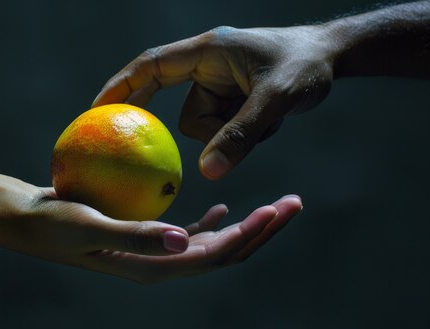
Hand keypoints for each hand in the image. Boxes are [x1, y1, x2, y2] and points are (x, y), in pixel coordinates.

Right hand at [9, 189, 302, 282]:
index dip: (248, 236)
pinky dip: (212, 222)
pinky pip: (190, 234)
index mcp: (154, 267)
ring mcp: (156, 253)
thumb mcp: (89, 227)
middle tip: (295, 203)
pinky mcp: (148, 238)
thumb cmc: (53, 223)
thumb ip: (136, 236)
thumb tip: (185, 239)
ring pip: (214, 243)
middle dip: (262, 232)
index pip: (214, 256)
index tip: (276, 209)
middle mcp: (161, 263)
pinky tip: (224, 206)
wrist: (30, 223)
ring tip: (277, 205)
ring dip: (247, 226)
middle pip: (225, 252)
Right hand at [93, 25, 333, 178]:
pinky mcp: (230, 101)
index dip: (120, 87)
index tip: (96, 111)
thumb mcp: (275, 99)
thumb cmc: (305, 64)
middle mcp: (206, 68)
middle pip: (178, 110)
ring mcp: (218, 87)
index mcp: (206, 52)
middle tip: (170, 147)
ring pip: (203, 128)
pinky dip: (243, 134)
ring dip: (232, 134)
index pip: (151, 67)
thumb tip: (208, 174)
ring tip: (268, 118)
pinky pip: (221, 131)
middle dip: (198, 129)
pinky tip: (270, 121)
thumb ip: (241, 135)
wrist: (333, 56)